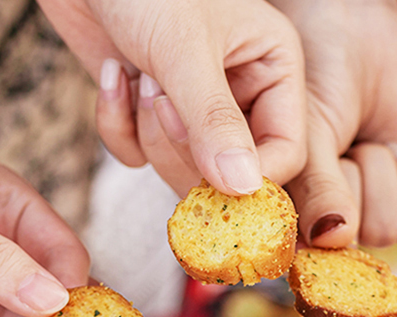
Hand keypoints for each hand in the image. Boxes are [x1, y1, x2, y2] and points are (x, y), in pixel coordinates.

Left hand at [36, 0, 306, 196]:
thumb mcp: (184, 48)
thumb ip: (215, 120)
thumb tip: (244, 188)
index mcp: (274, 70)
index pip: (285, 153)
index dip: (252, 177)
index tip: (215, 179)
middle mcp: (241, 94)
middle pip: (230, 174)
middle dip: (184, 147)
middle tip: (160, 101)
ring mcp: (193, 109)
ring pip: (180, 169)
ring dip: (148, 131)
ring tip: (138, 75)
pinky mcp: (148, 114)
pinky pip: (138, 155)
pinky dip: (116, 124)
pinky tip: (111, 75)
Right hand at [271, 0, 396, 247]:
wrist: (360, 36)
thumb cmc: (318, 83)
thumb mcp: (309, 136)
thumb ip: (316, 190)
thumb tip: (334, 239)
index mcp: (286, 219)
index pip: (301, 260)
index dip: (315, 236)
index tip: (320, 196)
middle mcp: (324, 228)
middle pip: (348, 247)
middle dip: (349, 184)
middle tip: (341, 145)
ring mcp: (366, 218)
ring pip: (384, 232)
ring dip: (380, 175)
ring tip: (365, 142)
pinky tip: (394, 154)